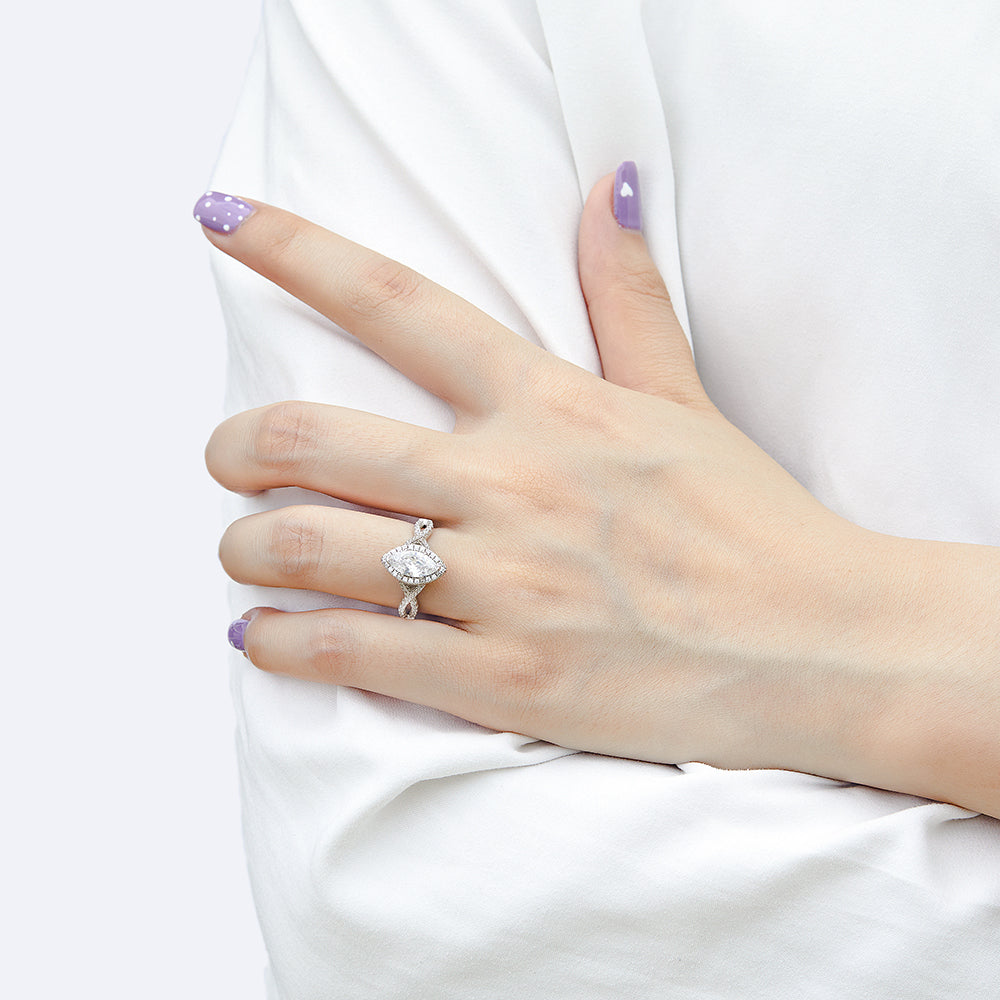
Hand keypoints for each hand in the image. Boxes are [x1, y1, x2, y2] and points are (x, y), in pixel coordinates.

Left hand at [201, 176, 999, 815]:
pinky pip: (353, 652)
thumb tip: (608, 188)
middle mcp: (510, 481)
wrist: (819, 642)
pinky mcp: (506, 677)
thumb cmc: (749, 521)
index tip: (223, 219)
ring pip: (312, 547)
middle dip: (238, 445)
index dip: (293, 248)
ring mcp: (505, 584)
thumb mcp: (682, 398)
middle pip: (313, 437)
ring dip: (248, 547)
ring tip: (244, 551)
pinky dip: (283, 643)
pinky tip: (261, 636)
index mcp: (547, 404)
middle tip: (228, 460)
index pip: (395, 303)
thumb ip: (628, 295)